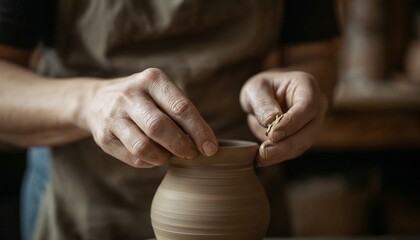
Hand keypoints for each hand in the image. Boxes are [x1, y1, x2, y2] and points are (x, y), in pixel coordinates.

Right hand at [79, 68, 217, 167]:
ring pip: (144, 147)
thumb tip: (206, 142)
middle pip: (160, 127)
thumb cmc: (143, 99)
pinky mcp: (103, 137)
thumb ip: (180, 112)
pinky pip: (133, 158)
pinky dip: (150, 162)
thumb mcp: (161, 93)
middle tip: (192, 154)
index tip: (211, 148)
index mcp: (152, 79)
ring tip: (170, 155)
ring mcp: (113, 116)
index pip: (180, 107)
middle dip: (181, 145)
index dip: (199, 131)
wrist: (96, 100)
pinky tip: (154, 157)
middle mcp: (130, 94)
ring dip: (163, 157)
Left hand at [240, 70, 327, 166]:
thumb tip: (271, 121)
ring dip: (283, 153)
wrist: (267, 96)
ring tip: (261, 158)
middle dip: (287, 144)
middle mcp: (317, 104)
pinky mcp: (306, 137)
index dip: (292, 122)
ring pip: (304, 142)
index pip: (307, 106)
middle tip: (264, 152)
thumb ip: (262, 103)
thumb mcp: (256, 88)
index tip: (272, 134)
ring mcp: (314, 122)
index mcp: (307, 85)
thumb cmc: (262, 88)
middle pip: (310, 129)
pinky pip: (296, 149)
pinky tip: (264, 159)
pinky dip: (280, 156)